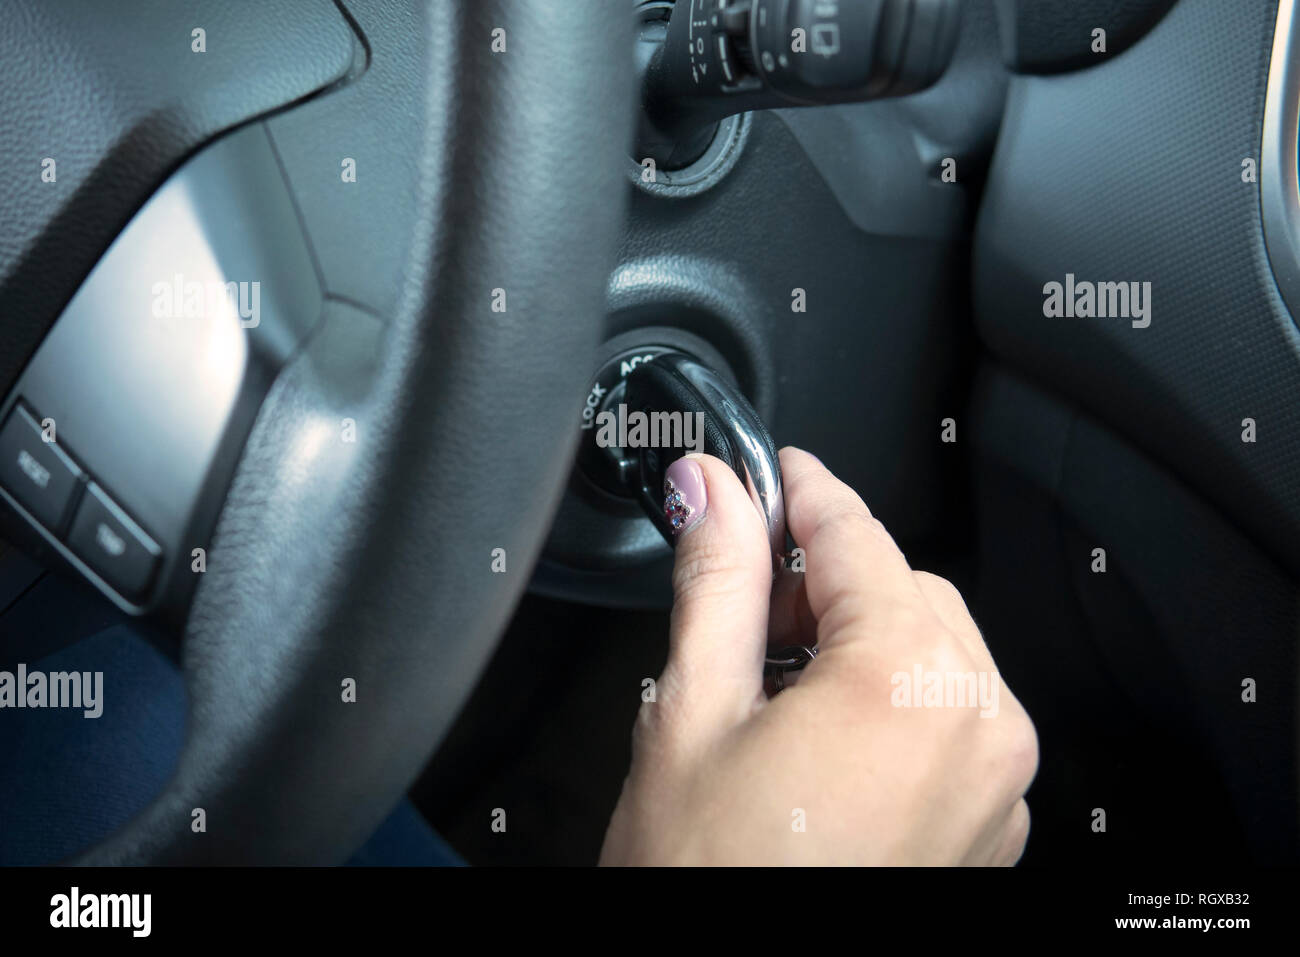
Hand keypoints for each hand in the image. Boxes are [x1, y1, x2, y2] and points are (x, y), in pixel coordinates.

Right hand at [600, 448, 1037, 864]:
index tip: (769, 470)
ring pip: (935, 646)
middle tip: (747, 599)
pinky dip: (894, 695)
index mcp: (907, 682)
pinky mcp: (989, 823)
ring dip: (859, 636)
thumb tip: (712, 492)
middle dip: (825, 577)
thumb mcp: (694, 712)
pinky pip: (954, 713)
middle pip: (903, 586)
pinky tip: (821, 730)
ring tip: (774, 679)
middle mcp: (978, 724)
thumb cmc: (714, 880)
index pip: (857, 533)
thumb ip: (717, 580)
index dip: (802, 489)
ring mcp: (996, 782)